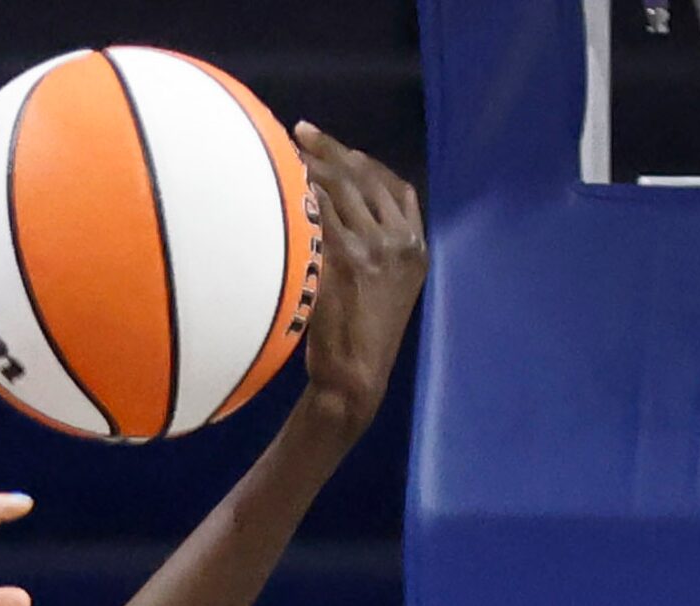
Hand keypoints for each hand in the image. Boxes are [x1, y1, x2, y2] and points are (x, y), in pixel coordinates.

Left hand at [290, 122, 425, 440]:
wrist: (354, 377)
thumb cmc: (361, 340)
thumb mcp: (387, 292)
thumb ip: (378, 254)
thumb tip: (343, 218)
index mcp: (416, 248)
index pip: (394, 187)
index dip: (364, 162)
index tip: (340, 149)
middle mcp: (400, 242)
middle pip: (366, 177)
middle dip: (332, 150)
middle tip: (301, 133)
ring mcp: (374, 248)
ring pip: (342, 188)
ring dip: (312, 165)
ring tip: (287, 152)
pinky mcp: (345, 258)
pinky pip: (321, 210)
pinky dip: (302, 191)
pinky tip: (284, 183)